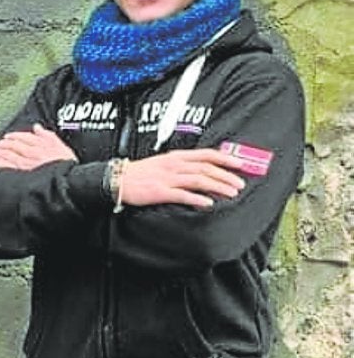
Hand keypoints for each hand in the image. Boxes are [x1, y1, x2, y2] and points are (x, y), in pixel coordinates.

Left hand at [0, 124, 76, 170]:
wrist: (70, 182)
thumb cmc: (67, 166)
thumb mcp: (62, 147)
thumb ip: (48, 136)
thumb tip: (37, 127)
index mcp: (41, 145)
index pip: (24, 137)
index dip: (14, 136)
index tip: (7, 136)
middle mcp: (32, 153)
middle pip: (13, 146)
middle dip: (2, 144)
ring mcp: (26, 164)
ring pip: (8, 155)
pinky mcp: (22, 174)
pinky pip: (7, 166)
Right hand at [116, 148, 247, 209]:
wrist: (118, 180)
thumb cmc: (139, 174)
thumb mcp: (163, 163)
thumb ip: (182, 165)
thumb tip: (202, 171)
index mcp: (176, 157)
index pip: (206, 155)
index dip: (225, 159)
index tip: (239, 164)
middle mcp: (174, 166)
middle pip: (206, 169)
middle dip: (226, 176)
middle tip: (239, 183)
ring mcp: (167, 178)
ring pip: (198, 180)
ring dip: (217, 186)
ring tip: (230, 193)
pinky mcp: (160, 192)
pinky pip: (182, 194)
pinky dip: (196, 198)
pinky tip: (207, 203)